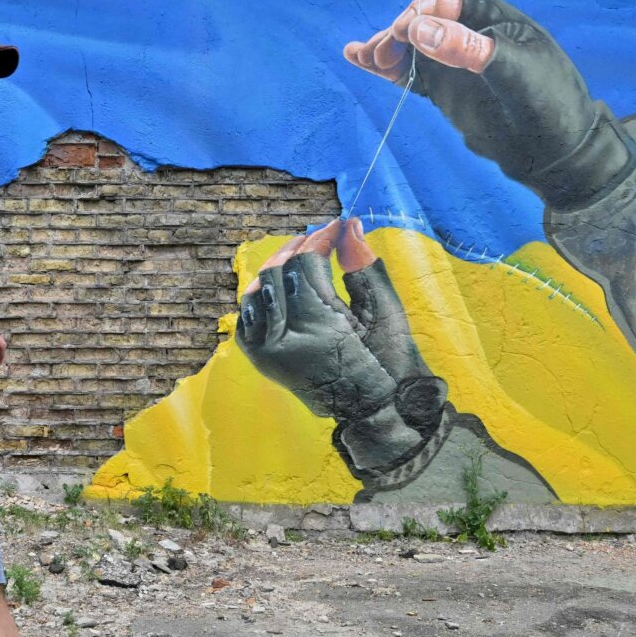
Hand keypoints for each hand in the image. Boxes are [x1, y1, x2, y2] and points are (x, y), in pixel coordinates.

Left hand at [238, 219, 449, 473]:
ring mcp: (266, 352)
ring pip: (257, 292)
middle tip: (319, 236)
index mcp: (319, 328)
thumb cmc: (387, 360)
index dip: (322, 239)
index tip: (337, 225)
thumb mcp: (383, 312)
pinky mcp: (260, 360)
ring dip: (277, 268)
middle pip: (278, 274)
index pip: (307, 265)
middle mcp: (284, 341)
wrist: (373, 411)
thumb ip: (364, 265)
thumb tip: (349, 225)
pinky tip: (278, 284)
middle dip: (299, 248)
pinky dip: (260, 296)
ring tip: (298, 255)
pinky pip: (247, 317)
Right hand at [342, 0, 630, 209]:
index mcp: (497, 19)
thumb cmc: (548, 104)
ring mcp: (455, 64)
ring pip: (412, 48)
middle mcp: (472, 36)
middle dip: (400, 33)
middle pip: (425, 21)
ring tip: (366, 58)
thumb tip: (418, 29)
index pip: (453, 0)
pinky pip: (409, 74)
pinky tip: (356, 57)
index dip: (427, 9)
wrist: (555, 153)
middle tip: (383, 53)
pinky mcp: (444, 89)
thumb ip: (467, 49)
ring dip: (386, 50)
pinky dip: (385, 68)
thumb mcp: (514, 73)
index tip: (405, 29)